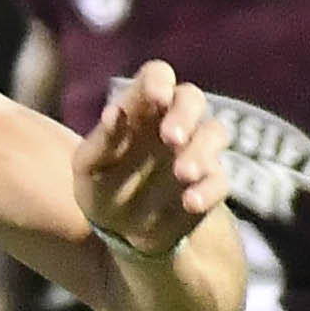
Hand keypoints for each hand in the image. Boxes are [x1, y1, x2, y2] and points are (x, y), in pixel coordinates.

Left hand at [76, 60, 227, 263]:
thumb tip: (114, 111)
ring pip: (214, 132)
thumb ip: (101, 141)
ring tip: (182, 174)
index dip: (159, 81)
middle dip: (184, 114)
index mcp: (141, 109)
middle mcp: (173, 122)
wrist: (122, 233)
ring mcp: (195, 151)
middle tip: (171, 138)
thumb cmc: (102, 187)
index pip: (156, 77)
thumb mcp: (89, 167)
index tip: (156, 97)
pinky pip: (220, 179)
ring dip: (200, 151)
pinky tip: (190, 202)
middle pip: (191, 98)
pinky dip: (208, 189)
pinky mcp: (210, 182)